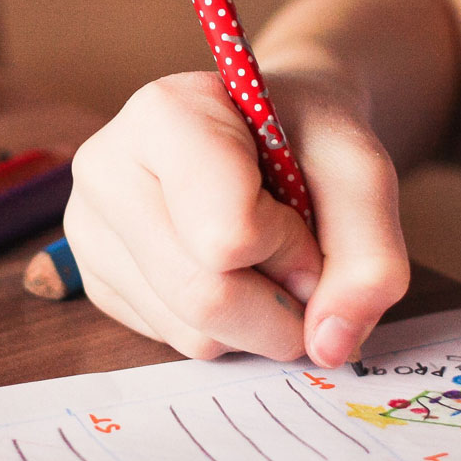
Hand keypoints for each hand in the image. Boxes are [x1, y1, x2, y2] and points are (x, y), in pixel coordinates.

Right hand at [64, 70, 408, 365]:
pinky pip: (173, 342)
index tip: (305, 214)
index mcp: (163, 114)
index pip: (228, 235)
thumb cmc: (307, 139)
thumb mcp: (362, 174)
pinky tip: (226, 271)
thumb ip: (370, 257)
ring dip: (257, 320)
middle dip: (280, 304)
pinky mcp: (95, 281)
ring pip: (191, 332)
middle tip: (302, 263)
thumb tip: (329, 346)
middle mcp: (105, 169)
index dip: (292, 247)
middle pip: (204, 296)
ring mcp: (89, 229)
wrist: (268, 131)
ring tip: (262, 257)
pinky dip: (225, 327)